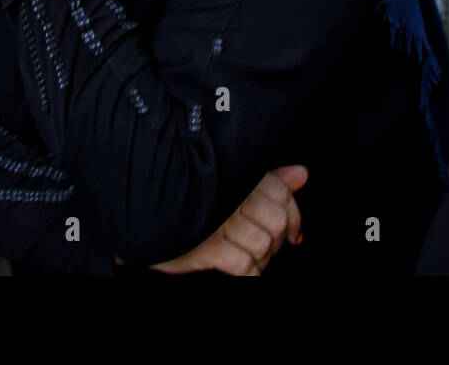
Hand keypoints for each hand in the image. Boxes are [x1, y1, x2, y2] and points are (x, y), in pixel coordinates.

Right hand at [146, 165, 307, 274]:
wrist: (146, 214)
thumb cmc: (194, 201)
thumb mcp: (232, 184)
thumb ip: (270, 179)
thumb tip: (302, 174)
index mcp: (239, 176)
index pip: (282, 195)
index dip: (294, 218)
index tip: (293, 234)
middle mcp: (231, 195)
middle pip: (276, 222)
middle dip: (276, 242)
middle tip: (266, 249)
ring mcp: (219, 222)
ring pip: (262, 245)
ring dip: (261, 260)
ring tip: (250, 260)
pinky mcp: (207, 247)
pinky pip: (243, 264)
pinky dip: (249, 273)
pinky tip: (241, 271)